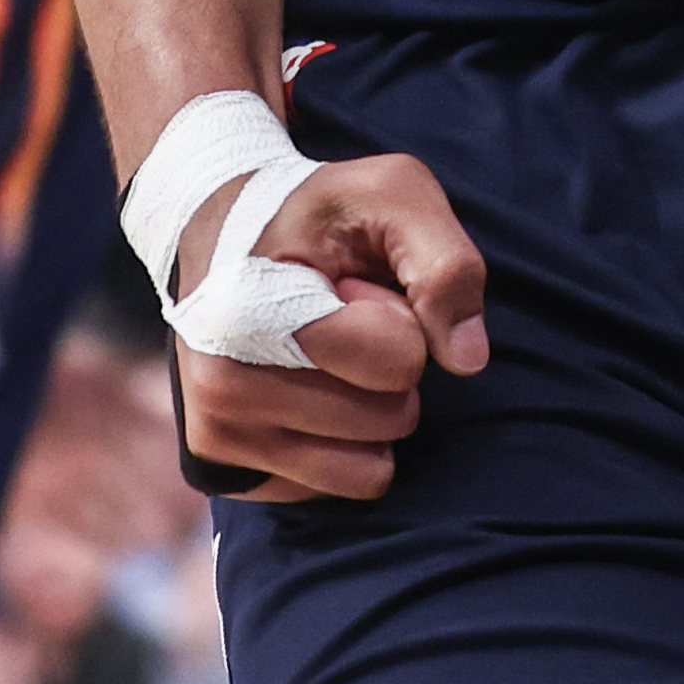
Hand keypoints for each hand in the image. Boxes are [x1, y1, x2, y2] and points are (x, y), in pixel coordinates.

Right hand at [170, 153, 492, 504]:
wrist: (215, 226)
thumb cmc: (317, 212)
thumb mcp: (391, 194)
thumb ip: (445, 261)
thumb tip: (467, 358)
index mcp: (252, 310)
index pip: (399, 360)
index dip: (401, 315)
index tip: (354, 282)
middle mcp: (222, 384)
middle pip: (390, 419)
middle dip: (389, 367)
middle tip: (338, 315)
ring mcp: (218, 433)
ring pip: (368, 471)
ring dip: (369, 411)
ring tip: (323, 349)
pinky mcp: (224, 469)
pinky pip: (335, 489)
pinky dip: (339, 443)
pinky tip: (302, 382)